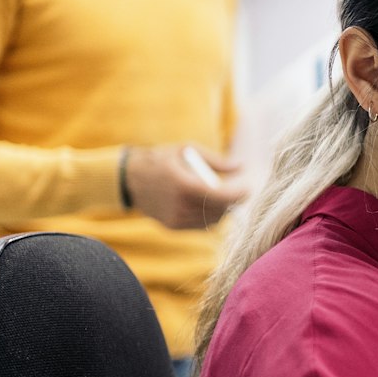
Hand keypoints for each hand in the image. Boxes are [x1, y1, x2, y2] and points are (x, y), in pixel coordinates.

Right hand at [124, 143, 246, 229]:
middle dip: (232, 201)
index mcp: (183, 184)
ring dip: (222, 209)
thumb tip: (241, 166)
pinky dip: (209, 216)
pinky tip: (207, 204)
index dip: (238, 194)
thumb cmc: (162, 159)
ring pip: (211, 220)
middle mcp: (179, 205)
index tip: (248, 188)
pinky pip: (200, 226)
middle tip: (238, 191)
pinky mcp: (172, 226)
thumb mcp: (187, 150)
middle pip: (219, 210)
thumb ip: (216, 160)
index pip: (220, 196)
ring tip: (222, 196)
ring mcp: (175, 219)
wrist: (129, 178)